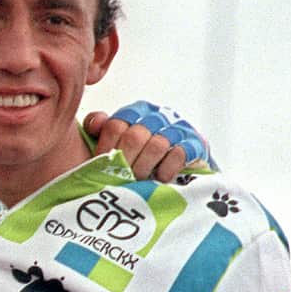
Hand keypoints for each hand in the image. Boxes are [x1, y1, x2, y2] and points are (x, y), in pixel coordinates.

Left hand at [85, 101, 210, 182]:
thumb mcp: (116, 140)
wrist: (177, 169)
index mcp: (136, 111)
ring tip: (139, 180)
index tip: (102, 165)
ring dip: (144, 167)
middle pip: (135, 137)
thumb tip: (95, 125)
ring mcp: (178, 128)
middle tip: (122, 177)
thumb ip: (100, 128)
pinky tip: (160, 178)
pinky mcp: (195, 144)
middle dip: (126, 162)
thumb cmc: (140, 155)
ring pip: (156, 145)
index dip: (106, 149)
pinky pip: (178, 154)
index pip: (115, 125)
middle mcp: (157, 115)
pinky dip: (166, 169)